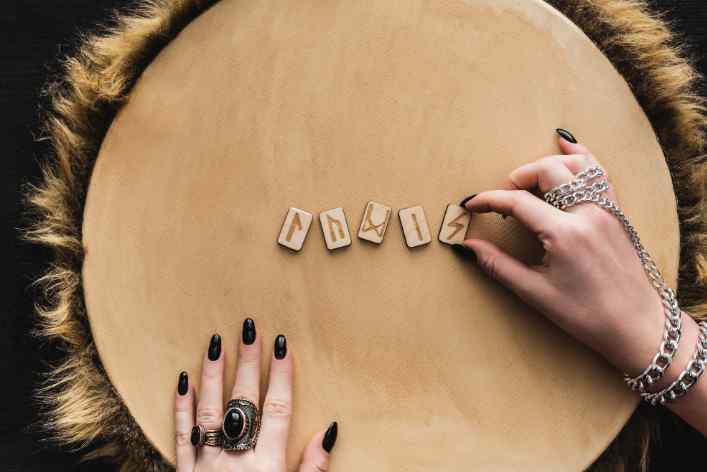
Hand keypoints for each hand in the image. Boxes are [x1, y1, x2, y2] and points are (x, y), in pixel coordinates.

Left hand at [174, 319, 337, 471]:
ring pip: (210, 411)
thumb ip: (312, 470)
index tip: (283, 345)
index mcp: (268, 465)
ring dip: (213, 374)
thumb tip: (327, 431)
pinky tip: (182, 381)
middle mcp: (236, 459)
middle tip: (249, 328)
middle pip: (244, 402)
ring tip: (215, 342)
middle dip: (248, 362)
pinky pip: (181, 436)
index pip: (278, 410)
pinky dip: (181, 408)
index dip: (281, 375)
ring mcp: (207, 465)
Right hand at [456, 130, 700, 382]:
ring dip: (549, 164)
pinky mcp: (618, 214)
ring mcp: (607, 210)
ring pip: (577, 164)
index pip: (518, 202)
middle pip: (548, 170)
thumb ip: (498, 265)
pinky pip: (600, 172)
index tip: (471, 204)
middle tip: (505, 197)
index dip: (489, 199)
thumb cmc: (588, 316)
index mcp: (565, 234)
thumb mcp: (536, 293)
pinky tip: (567, 145)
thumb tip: (468, 247)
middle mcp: (588, 214)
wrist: (638, 326)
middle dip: (519, 177)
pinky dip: (582, 156)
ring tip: (532, 179)